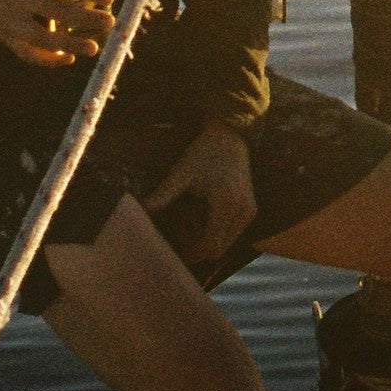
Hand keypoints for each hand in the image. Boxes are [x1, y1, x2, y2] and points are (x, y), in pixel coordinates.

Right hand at [0, 0, 113, 68]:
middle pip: (56, 10)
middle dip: (86, 19)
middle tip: (109, 22)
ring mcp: (8, 19)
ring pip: (41, 38)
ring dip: (70, 45)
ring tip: (93, 48)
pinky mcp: (5, 37)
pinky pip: (27, 54)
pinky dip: (48, 60)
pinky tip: (69, 58)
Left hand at [141, 120, 254, 265]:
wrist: (229, 138)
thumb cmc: (204, 153)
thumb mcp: (181, 173)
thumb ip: (162, 195)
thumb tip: (140, 209)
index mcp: (225, 203)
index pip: (210, 244)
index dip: (192, 252)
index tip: (175, 249)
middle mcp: (242, 211)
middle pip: (218, 248)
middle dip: (197, 247)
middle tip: (179, 232)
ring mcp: (248, 211)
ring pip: (225, 243)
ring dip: (206, 240)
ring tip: (189, 221)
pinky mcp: (250, 210)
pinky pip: (232, 234)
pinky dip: (216, 232)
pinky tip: (202, 216)